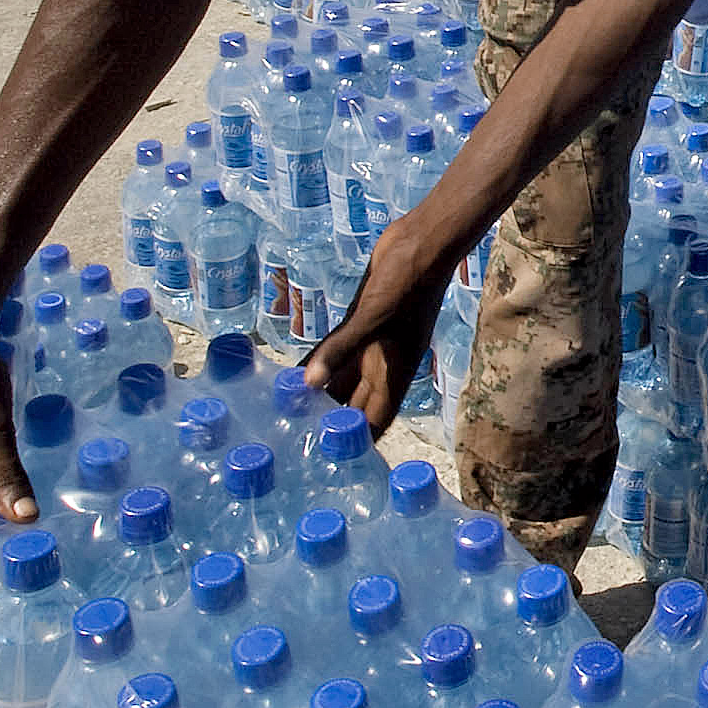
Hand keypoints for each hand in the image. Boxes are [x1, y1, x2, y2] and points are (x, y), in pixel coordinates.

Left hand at [305, 223, 456, 434]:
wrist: (420, 241)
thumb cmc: (407, 282)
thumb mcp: (372, 316)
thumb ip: (339, 349)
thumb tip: (306, 386)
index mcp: (394, 371)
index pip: (375, 419)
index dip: (359, 444)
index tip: (334, 466)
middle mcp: (382, 364)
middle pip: (354, 404)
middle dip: (331, 424)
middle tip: (296, 443)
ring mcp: (371, 344)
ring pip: (341, 379)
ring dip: (319, 395)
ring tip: (286, 416)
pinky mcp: (359, 323)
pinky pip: (334, 352)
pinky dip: (316, 364)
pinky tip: (291, 375)